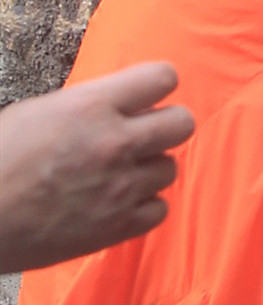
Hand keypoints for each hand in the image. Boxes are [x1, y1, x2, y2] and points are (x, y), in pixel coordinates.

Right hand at [0, 66, 192, 271]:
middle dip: (163, 126)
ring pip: (170, 168)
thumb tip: (117, 106)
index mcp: (91, 106)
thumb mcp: (37, 113)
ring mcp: (121, 187)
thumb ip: (86, 107)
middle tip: (139, 137)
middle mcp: (115, 143)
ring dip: (147, 169)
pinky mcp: (118, 227)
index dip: (154, 86)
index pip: (162, 77)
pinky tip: (116, 204)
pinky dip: (142, 207)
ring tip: (115, 176)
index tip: (142, 98)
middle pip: (182, 123)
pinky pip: (159, 209)